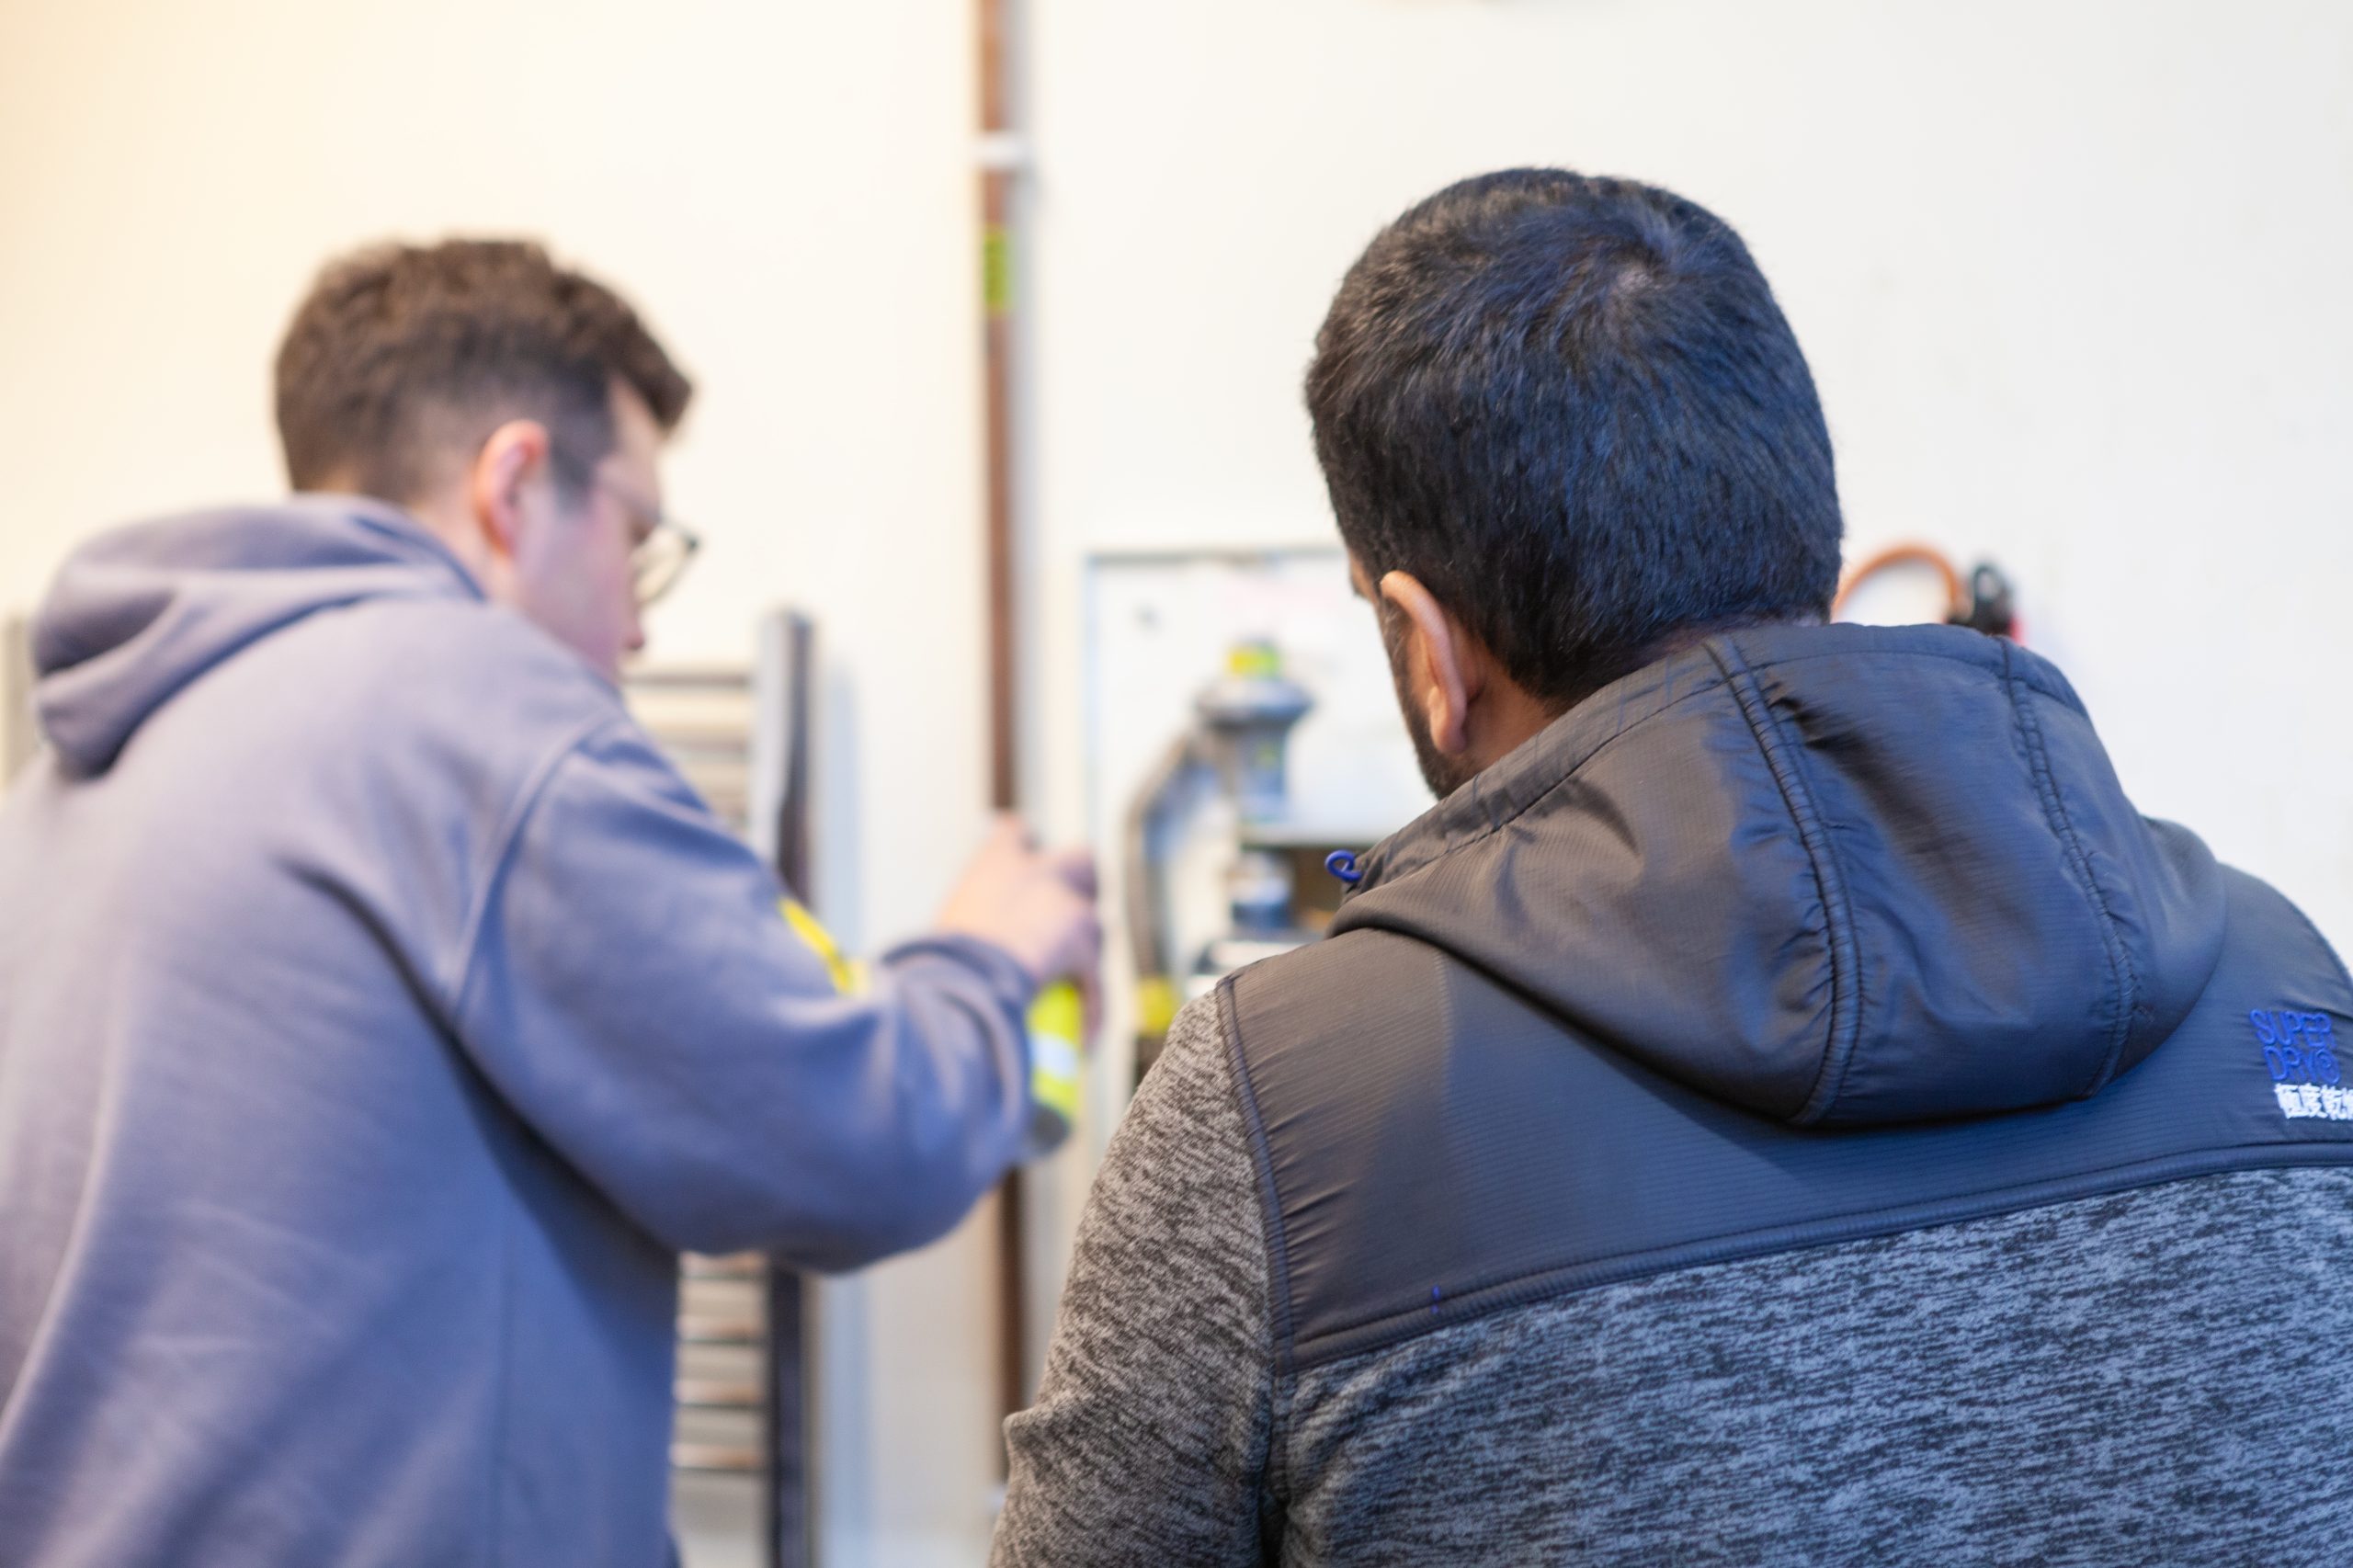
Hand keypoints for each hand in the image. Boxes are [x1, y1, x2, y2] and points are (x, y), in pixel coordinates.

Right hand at [935, 816, 1101, 1000]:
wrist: (961, 976)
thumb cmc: (937, 962)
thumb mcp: (943, 937)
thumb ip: (964, 937)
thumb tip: (947, 972)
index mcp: (995, 861)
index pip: (1015, 834)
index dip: (1024, 847)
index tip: (1026, 858)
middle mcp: (1037, 870)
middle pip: (1081, 862)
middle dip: (1084, 885)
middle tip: (1071, 920)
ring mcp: (1066, 903)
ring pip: (1095, 925)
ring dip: (1087, 956)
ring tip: (1073, 992)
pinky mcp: (1083, 940)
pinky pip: (1096, 982)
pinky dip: (1092, 1011)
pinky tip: (1084, 1038)